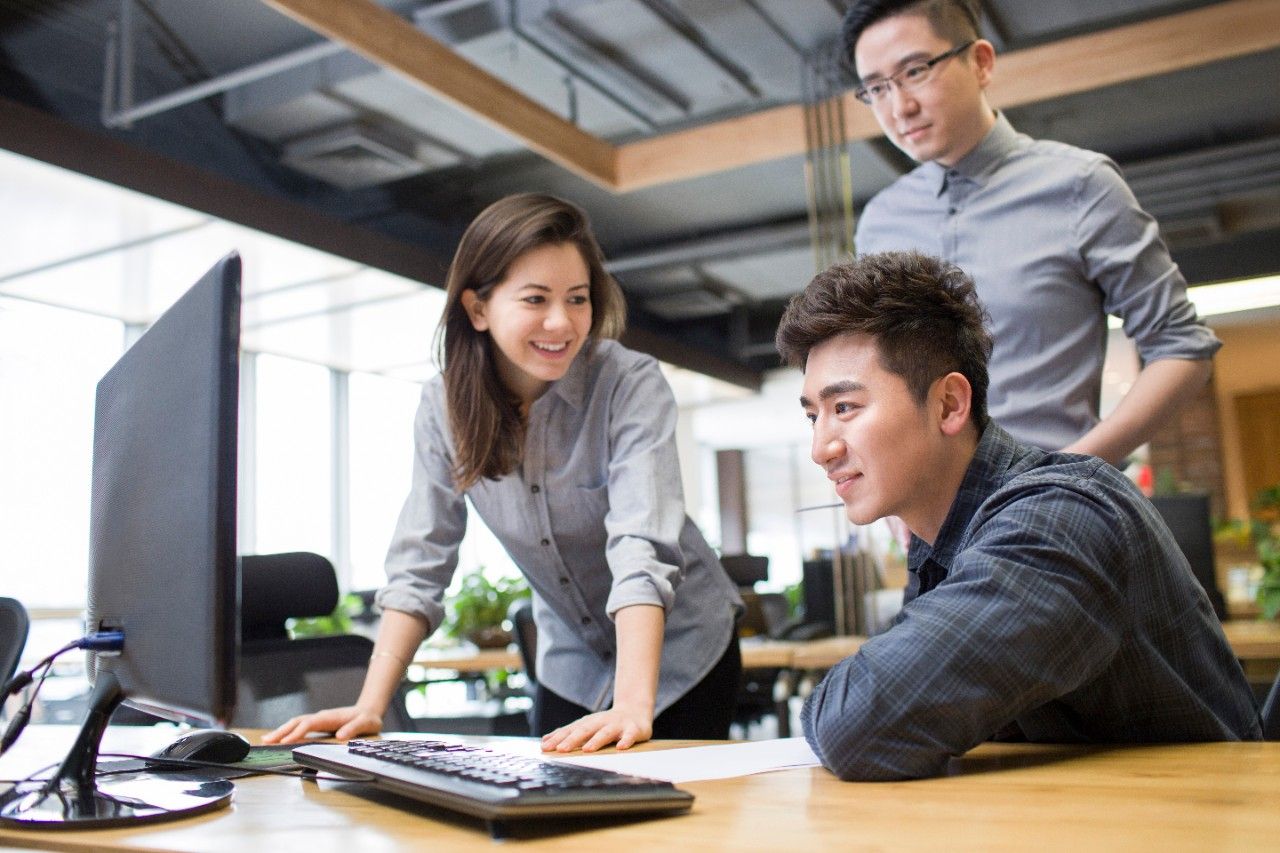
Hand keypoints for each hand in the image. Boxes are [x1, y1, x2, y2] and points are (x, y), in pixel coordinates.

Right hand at [261, 706, 382, 744]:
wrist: (369, 710)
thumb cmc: (368, 718)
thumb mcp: (367, 723)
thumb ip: (355, 728)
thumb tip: (341, 736)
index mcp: (330, 717)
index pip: (309, 724)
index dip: (297, 733)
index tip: (285, 741)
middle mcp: (321, 717)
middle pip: (297, 722)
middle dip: (281, 731)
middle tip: (266, 741)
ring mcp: (318, 720)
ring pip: (296, 724)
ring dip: (281, 731)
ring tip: (266, 740)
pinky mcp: (318, 724)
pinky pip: (299, 727)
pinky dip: (288, 732)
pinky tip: (280, 739)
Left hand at [540, 705, 652, 752]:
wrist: (634, 711)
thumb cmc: (606, 723)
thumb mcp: (586, 726)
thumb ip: (567, 733)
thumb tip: (544, 740)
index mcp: (588, 723)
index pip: (570, 730)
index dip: (557, 739)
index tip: (545, 748)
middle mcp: (600, 722)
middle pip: (585, 730)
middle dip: (572, 739)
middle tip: (561, 749)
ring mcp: (617, 725)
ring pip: (605, 733)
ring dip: (596, 741)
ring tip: (587, 749)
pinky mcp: (633, 729)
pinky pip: (630, 735)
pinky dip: (626, 741)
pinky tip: (621, 748)